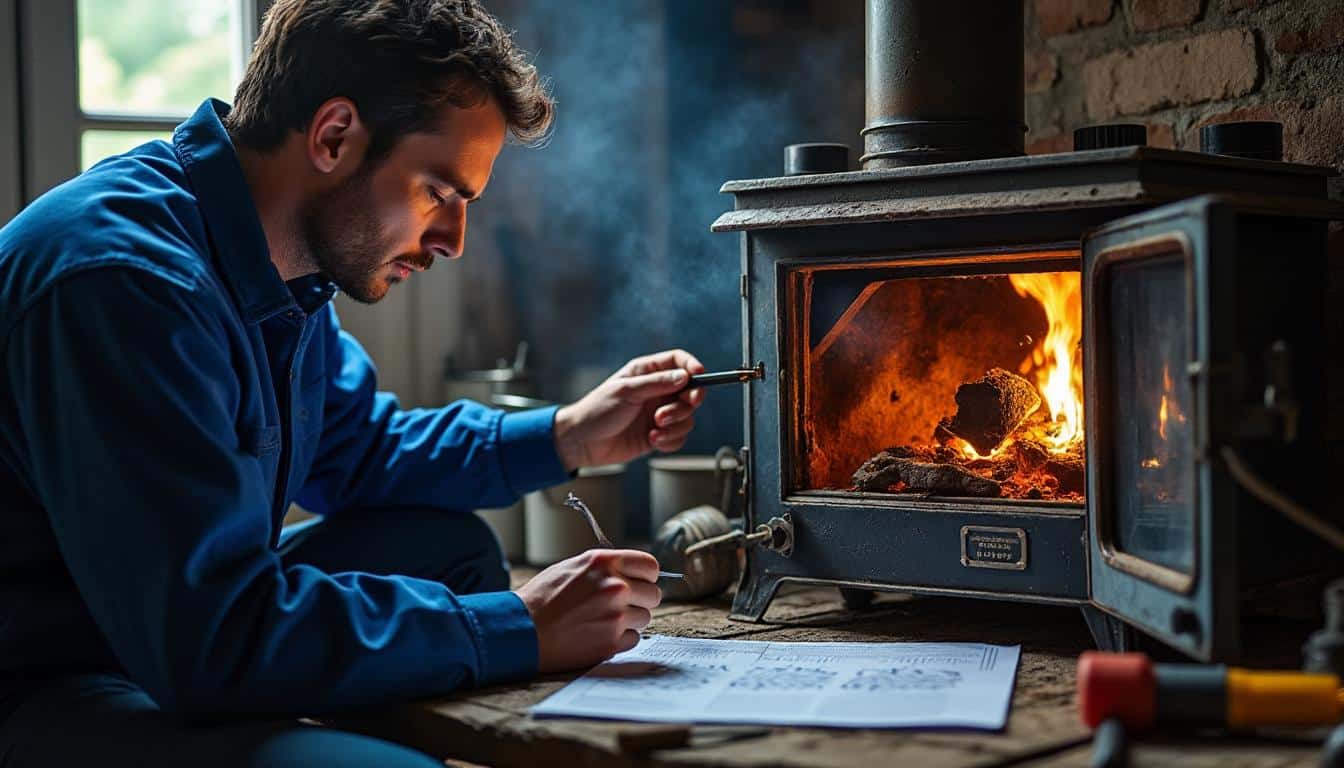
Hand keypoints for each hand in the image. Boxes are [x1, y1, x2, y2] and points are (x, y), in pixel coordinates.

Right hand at [515, 549, 661, 672]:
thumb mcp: (573, 566)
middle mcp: (614, 586)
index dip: (647, 576)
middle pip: (653, 594)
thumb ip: (606, 567)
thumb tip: (633, 573)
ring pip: (644, 618)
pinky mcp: (611, 642)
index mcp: (605, 563)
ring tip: (602, 620)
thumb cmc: (543, 597)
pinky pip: (633, 639)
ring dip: (629, 621)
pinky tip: (598, 634)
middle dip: (640, 600)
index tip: (640, 583)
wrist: (522, 629)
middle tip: (620, 606)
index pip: (650, 566)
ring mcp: (615, 616)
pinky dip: (620, 639)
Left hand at [552, 350, 705, 470]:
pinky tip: (653, 440)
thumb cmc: (597, 410)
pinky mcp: (658, 434)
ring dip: (675, 425)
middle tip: (668, 412)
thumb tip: (684, 376)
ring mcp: (659, 413)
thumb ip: (656, 383)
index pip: (678, 361)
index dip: (692, 366)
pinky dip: (671, 440)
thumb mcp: (626, 391)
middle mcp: (656, 391)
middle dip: (685, 404)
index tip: (698, 376)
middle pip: (690, 391)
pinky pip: (679, 437)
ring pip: (687, 417)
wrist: (582, 442)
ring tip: (654, 428)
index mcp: (647, 372)